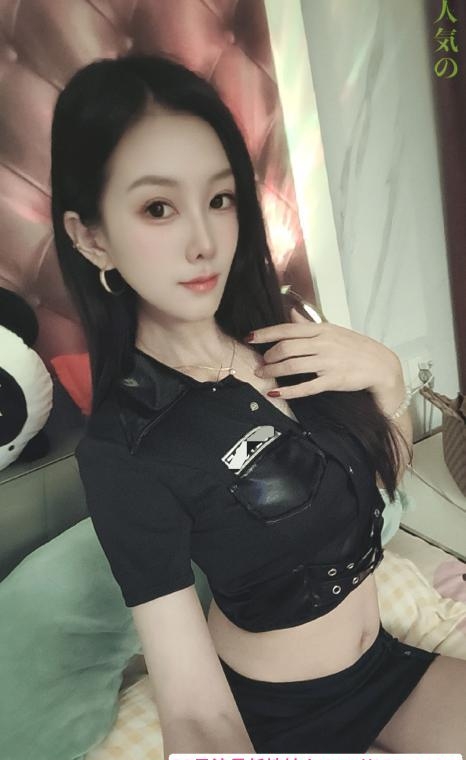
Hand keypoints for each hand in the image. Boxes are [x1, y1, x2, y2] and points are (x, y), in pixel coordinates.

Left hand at [247, 307, 401, 398]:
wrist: (381, 365)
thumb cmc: (356, 347)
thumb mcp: (333, 330)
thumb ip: (309, 325)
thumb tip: (292, 314)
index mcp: (321, 330)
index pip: (287, 329)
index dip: (265, 333)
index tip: (250, 337)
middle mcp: (322, 344)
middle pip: (286, 348)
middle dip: (268, 356)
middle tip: (260, 362)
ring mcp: (327, 362)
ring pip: (292, 366)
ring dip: (273, 371)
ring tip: (263, 374)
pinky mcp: (332, 380)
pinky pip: (306, 386)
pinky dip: (289, 390)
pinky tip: (276, 393)